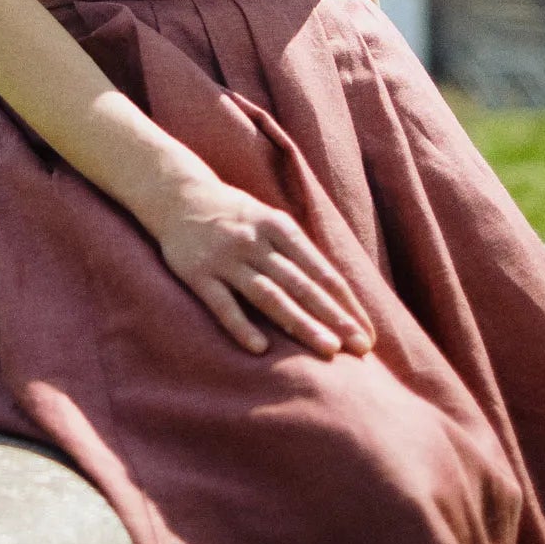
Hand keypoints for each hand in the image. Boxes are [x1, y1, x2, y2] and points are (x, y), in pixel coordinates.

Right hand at [151, 168, 375, 359]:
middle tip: (359, 346)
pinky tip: (260, 348)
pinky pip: (222, 304)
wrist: (178, 194)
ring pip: (269, 295)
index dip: (346, 302)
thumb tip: (335, 291)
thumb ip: (297, 252)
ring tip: (327, 349)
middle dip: (333, 316)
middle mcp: (255, 242)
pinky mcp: (197, 274)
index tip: (367, 331)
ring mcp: (226, 258)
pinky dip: (241, 325)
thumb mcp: (270, 220)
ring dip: (300, 323)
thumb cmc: (235, 214)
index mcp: (279, 227)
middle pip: (301, 284)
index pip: (321, 270)